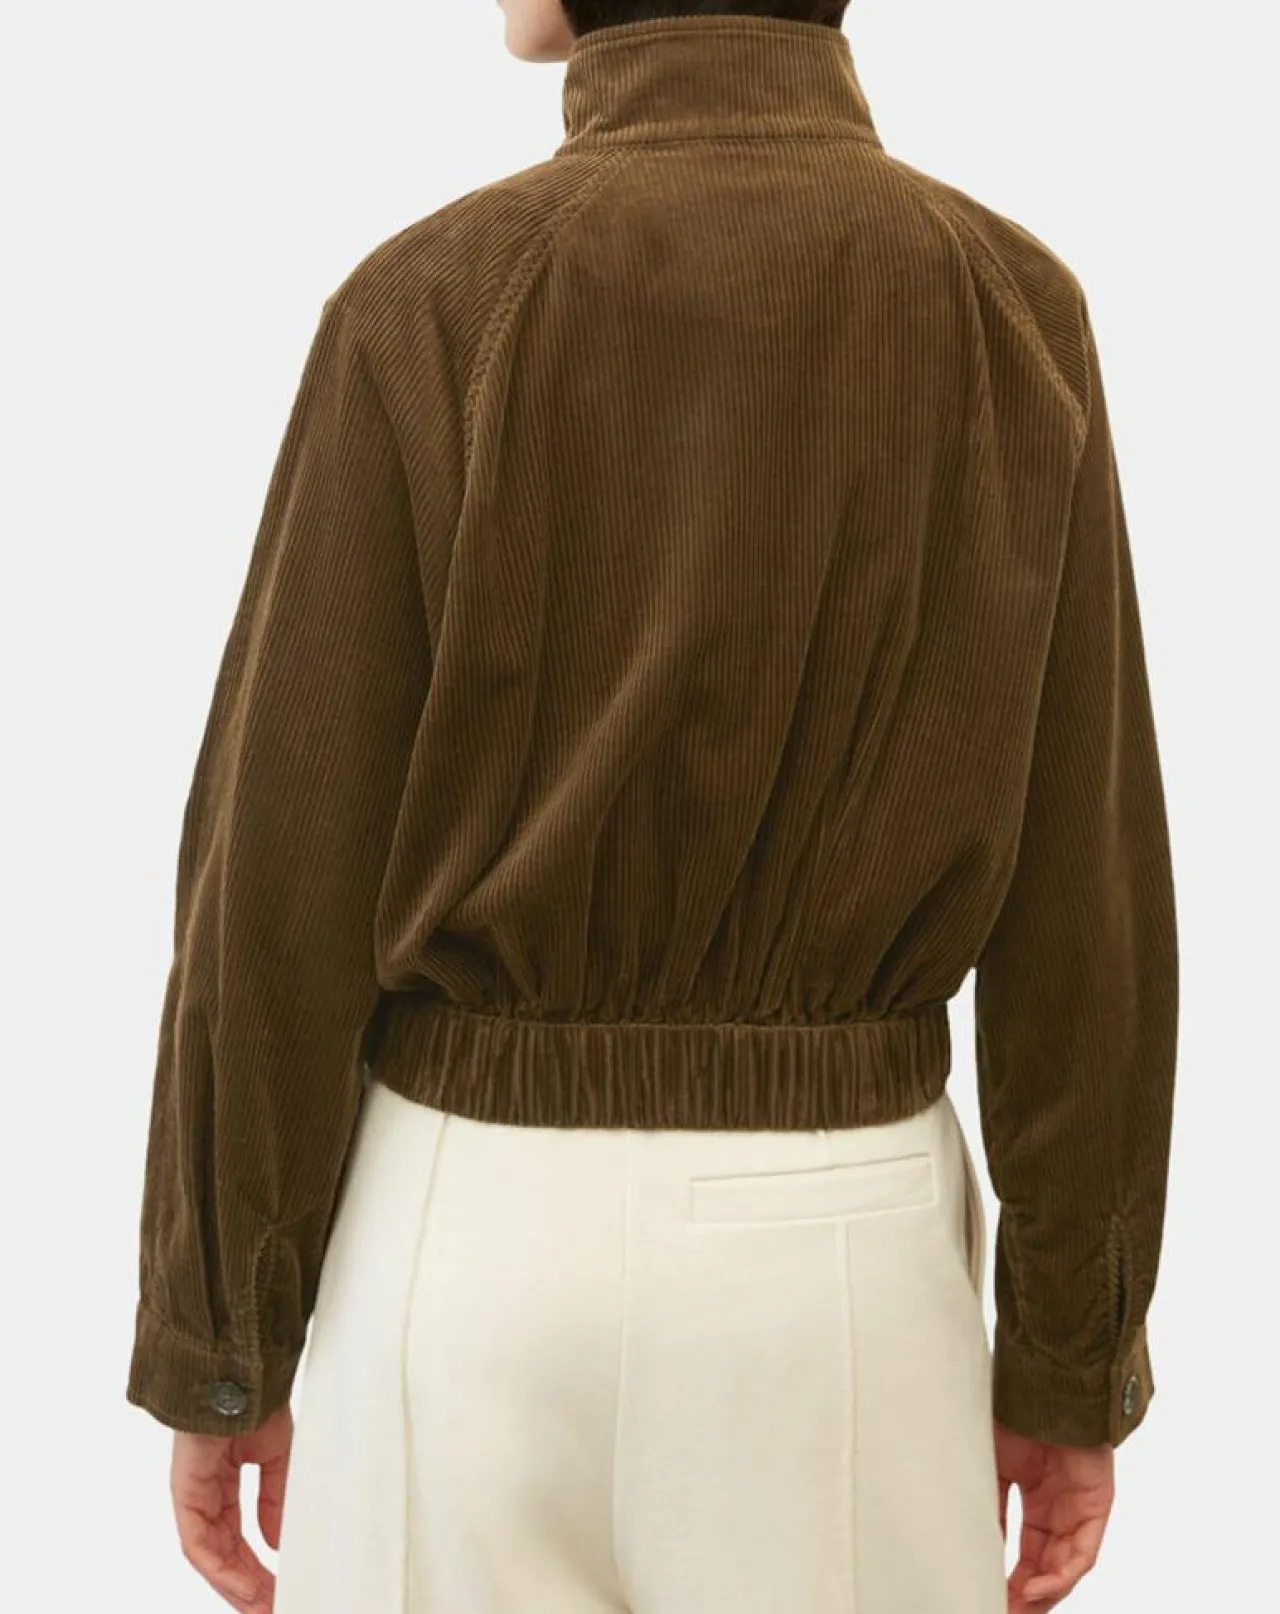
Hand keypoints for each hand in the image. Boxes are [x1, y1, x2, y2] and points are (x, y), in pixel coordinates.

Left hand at [170, 1403, 292, 1611]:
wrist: (243, 1375)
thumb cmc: (257, 1403)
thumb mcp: (276, 1456)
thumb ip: (274, 1499)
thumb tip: (275, 1541)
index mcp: (226, 1481)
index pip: (238, 1537)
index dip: (257, 1566)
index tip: (279, 1587)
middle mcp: (207, 1493)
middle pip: (225, 1553)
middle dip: (249, 1585)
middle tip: (273, 1607)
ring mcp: (194, 1496)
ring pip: (212, 1556)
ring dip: (236, 1586)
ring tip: (262, 1607)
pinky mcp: (186, 1496)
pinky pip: (199, 1546)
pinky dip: (221, 1570)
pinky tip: (243, 1587)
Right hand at [994, 1418, 1114, 1610]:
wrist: (1043, 1388)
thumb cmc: (1015, 1416)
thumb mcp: (993, 1468)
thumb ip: (991, 1506)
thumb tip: (980, 1547)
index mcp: (1035, 1500)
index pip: (1026, 1554)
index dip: (1008, 1580)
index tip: (988, 1597)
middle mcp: (1060, 1511)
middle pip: (1046, 1568)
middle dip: (1025, 1597)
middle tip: (1002, 1611)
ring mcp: (1080, 1511)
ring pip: (1064, 1568)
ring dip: (1042, 1594)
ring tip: (1016, 1609)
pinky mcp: (1096, 1508)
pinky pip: (1082, 1554)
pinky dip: (1060, 1576)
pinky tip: (1036, 1588)